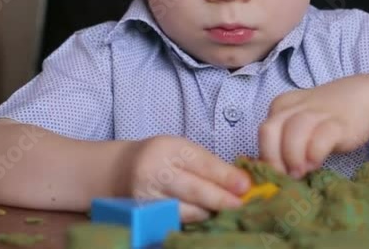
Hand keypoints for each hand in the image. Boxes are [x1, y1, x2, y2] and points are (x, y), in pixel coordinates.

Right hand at [118, 135, 250, 221]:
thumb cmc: (162, 157)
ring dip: (209, 212)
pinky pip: (175, 220)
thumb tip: (242, 183)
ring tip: (226, 212)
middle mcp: (156, 171)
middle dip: (221, 198)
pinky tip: (206, 218)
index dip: (225, 176)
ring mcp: (147, 196)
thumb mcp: (182, 150)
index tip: (246, 186)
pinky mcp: (145, 215)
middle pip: (193, 188)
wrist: (122, 170)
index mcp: (170, 148)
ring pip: (185, 209)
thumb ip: (209, 164)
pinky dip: (193, 220)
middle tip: (241, 205)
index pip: (201, 163)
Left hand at [258, 75, 368, 178]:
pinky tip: (315, 164)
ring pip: (292, 132)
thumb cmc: (326, 118)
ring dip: (292, 157)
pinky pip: (320, 138)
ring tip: (299, 173)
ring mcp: (316, 112)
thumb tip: (269, 174)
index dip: (266, 157)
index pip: (264, 133)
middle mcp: (294, 107)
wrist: (363, 98)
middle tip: (283, 177)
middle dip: (273, 158)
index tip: (275, 175)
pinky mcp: (338, 123)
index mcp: (281, 106)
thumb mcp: (300, 125)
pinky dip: (314, 153)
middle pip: (270, 131)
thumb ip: (284, 143)